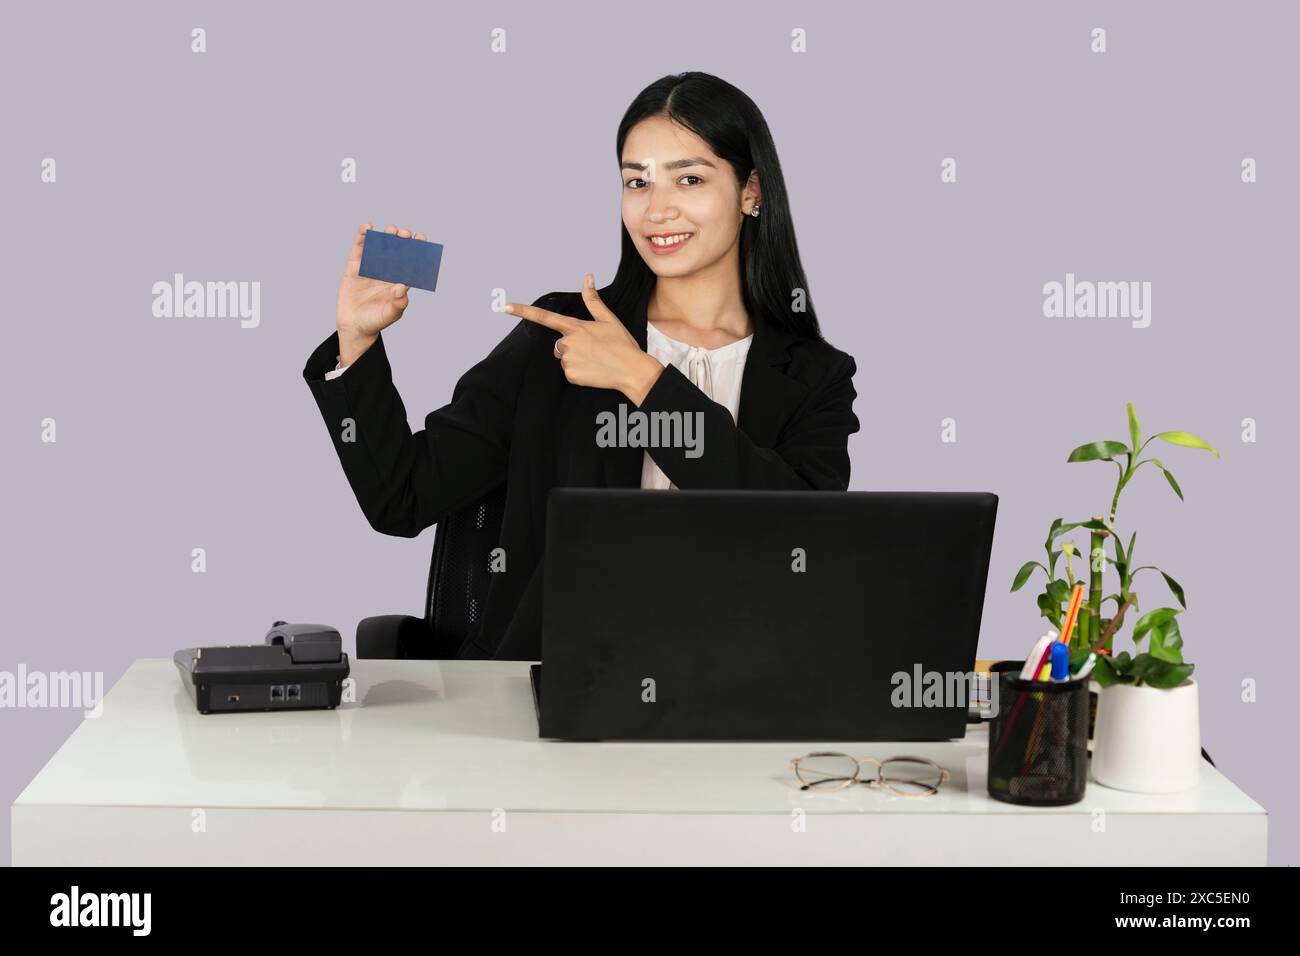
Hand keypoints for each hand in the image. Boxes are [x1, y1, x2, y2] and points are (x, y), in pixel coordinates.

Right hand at [335, 222, 426, 363]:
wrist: (354, 326)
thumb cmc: (376, 321)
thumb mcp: (391, 315)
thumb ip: (399, 303)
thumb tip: (402, 286)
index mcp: (400, 279)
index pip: (412, 261)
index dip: (418, 248)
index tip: (421, 238)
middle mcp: (387, 270)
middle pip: (397, 249)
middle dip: (402, 239)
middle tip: (404, 234)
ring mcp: (371, 266)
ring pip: (380, 245)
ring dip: (386, 235)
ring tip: (391, 231)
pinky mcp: (355, 266)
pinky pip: (359, 247)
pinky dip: (362, 235)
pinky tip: (367, 227)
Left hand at [505, 274, 664, 403]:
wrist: (632, 370)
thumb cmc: (622, 344)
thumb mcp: (608, 319)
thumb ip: (593, 300)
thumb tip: (587, 276)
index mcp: (575, 326)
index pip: (544, 317)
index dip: (522, 311)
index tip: (504, 306)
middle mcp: (567, 342)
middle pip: (559, 344)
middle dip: (572, 347)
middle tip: (594, 350)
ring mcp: (568, 359)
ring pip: (564, 358)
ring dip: (576, 359)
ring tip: (596, 361)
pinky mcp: (570, 375)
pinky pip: (569, 372)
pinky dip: (580, 373)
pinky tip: (594, 371)